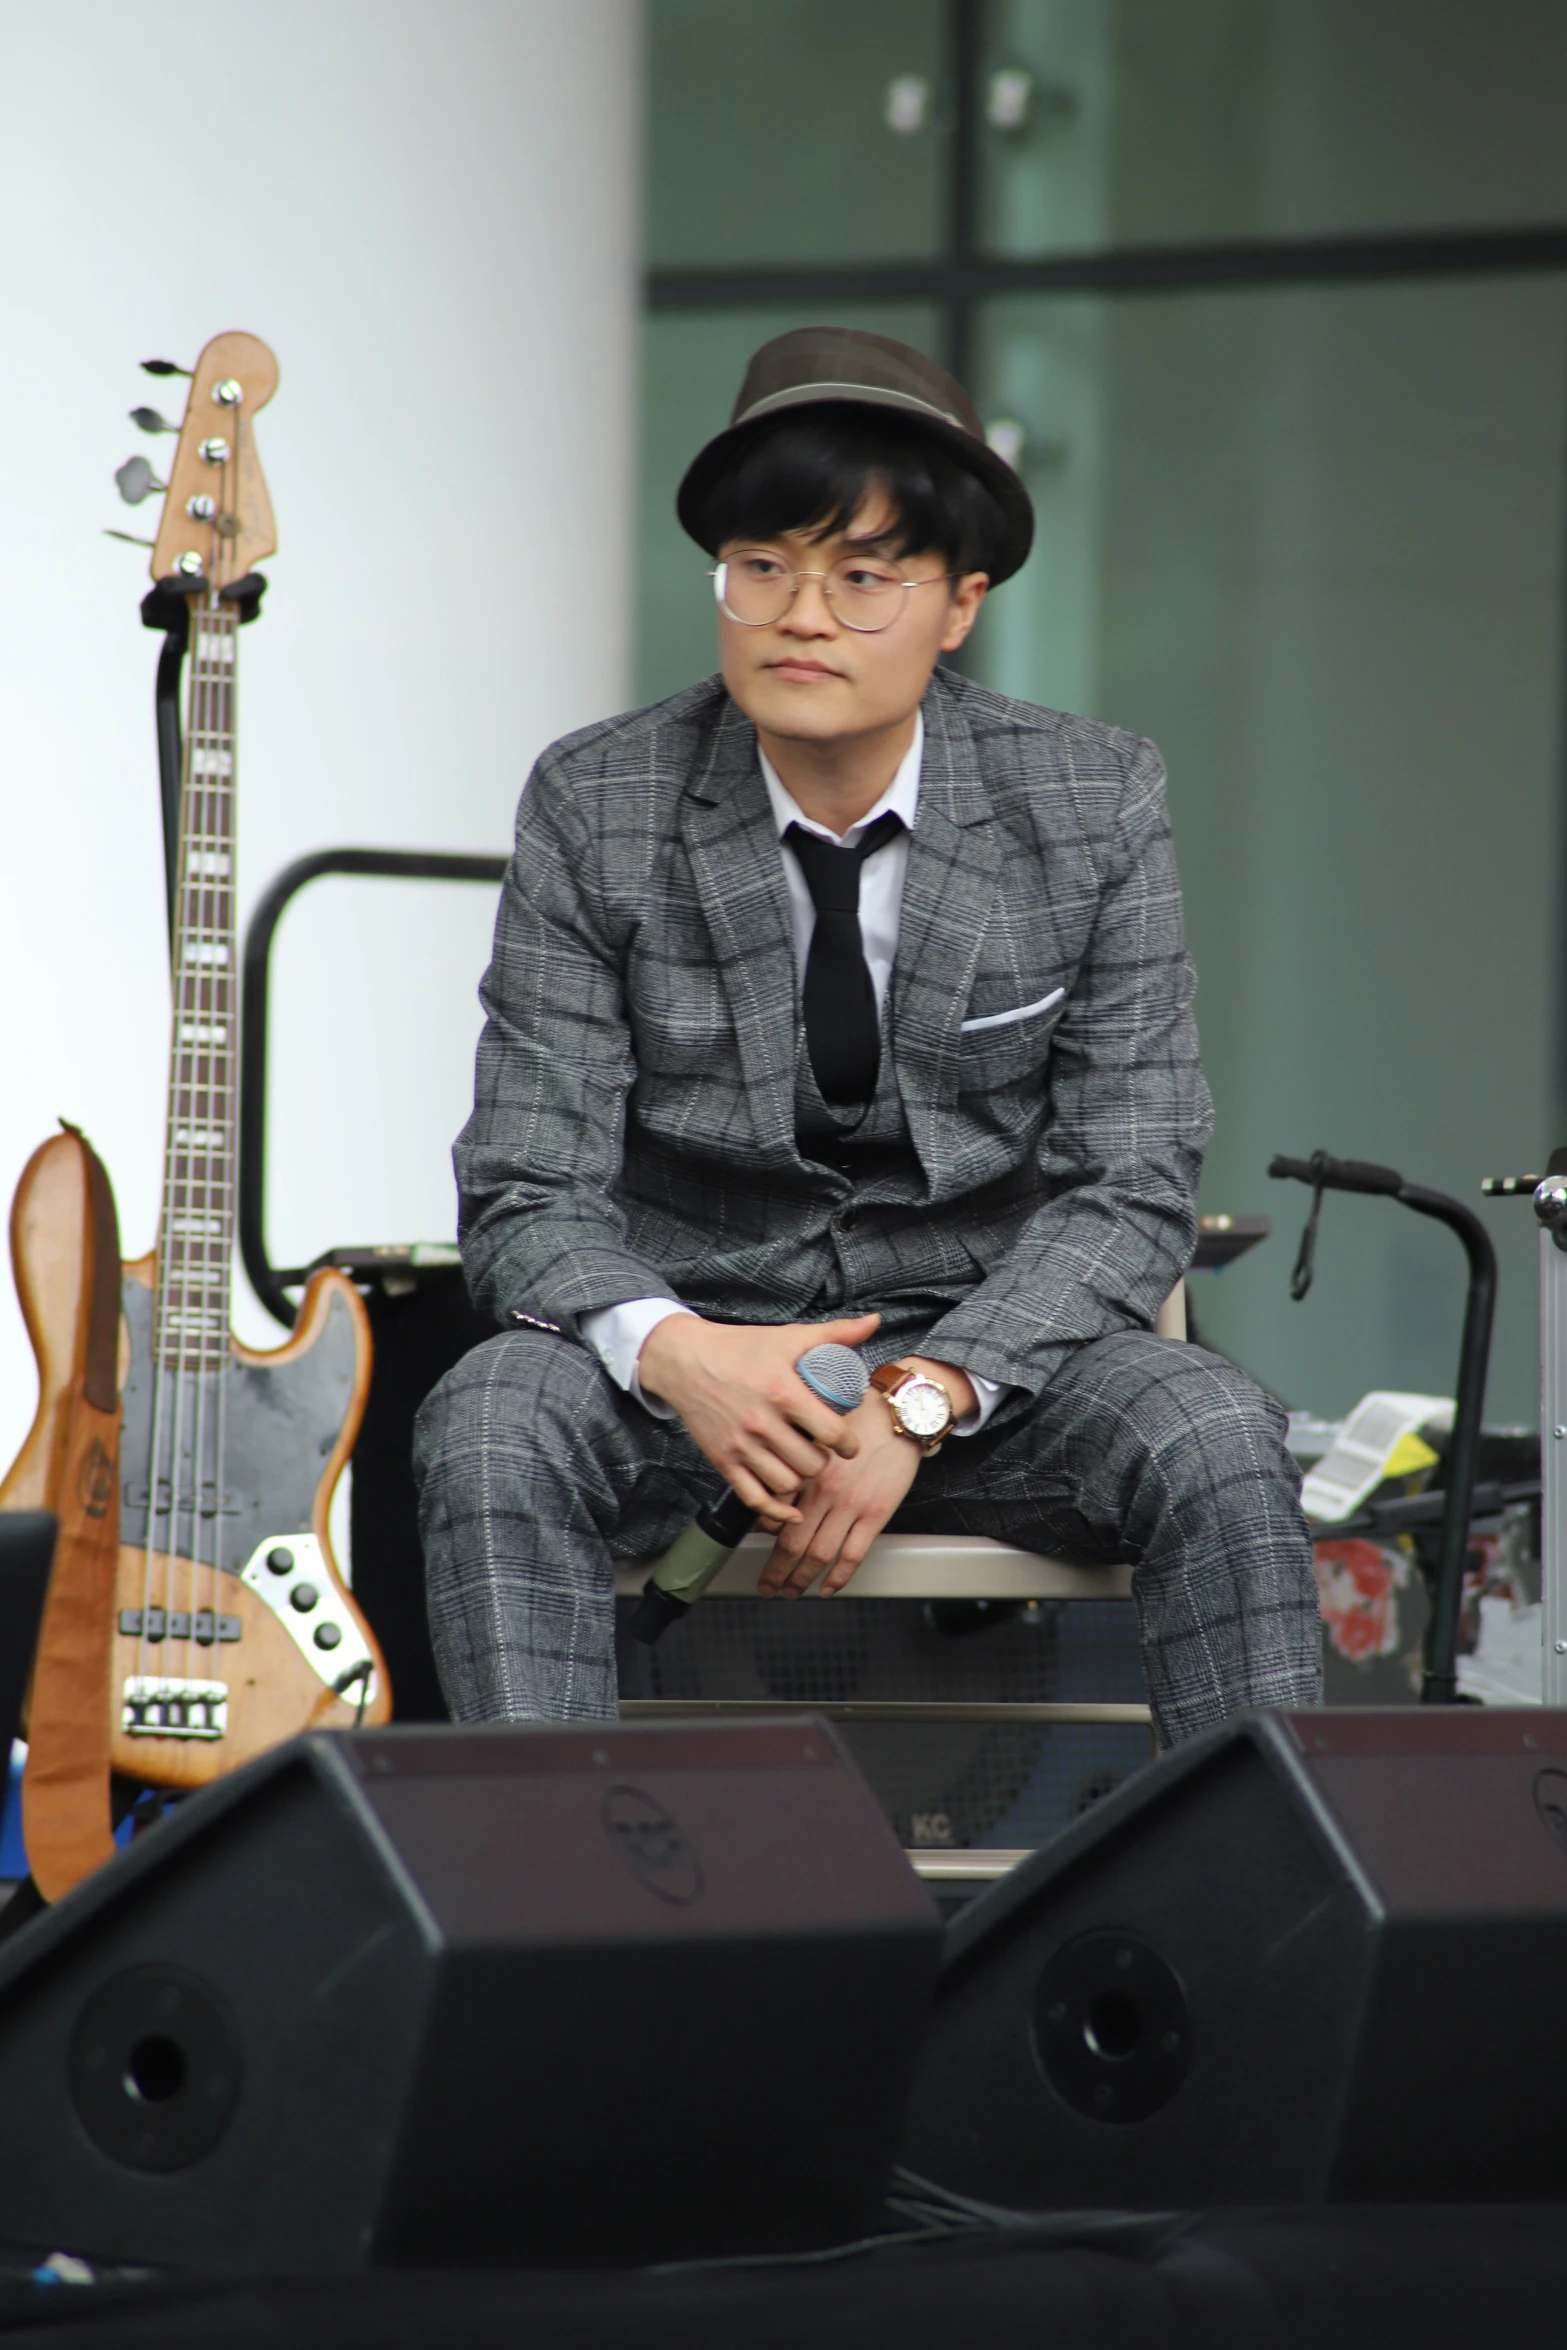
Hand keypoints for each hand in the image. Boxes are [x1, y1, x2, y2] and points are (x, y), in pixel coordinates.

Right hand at [638, 1310, 880, 1522]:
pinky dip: (775, 1510)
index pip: (831, 1433)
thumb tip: (873, 1322)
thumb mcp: (789, 1336)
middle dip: (824, 1462)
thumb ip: (835, 1333)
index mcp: (782, 1393)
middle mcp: (761, 1423)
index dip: (848, 1444)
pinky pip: (754, 1499)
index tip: (849, 1445)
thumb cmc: (739, 1348)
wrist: (685, 1360)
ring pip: (786, 1484)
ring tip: (802, 1466)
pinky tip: (789, 1508)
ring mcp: (740, 1446)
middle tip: (823, 1453)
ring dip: (800, 1479)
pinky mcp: (723, 1461)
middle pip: (811, 1464)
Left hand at [757, 1355, 974, 1596]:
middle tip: (766, 1586)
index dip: (763, 1535)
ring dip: (801, 1579)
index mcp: (806, 1471)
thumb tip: (781, 1488)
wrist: (897, 1416)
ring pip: (818, 1555)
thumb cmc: (859, 1420)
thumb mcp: (817, 1435)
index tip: (759, 1545)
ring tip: (791, 1591)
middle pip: (791, 1543)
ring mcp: (850, 1506)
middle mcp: (823, 1492)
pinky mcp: (875, 1514)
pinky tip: (828, 1588)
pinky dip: (838, 1577)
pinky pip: (852, 1555)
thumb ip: (797, 1462)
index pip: (774, 1512)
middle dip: (775, 1571)